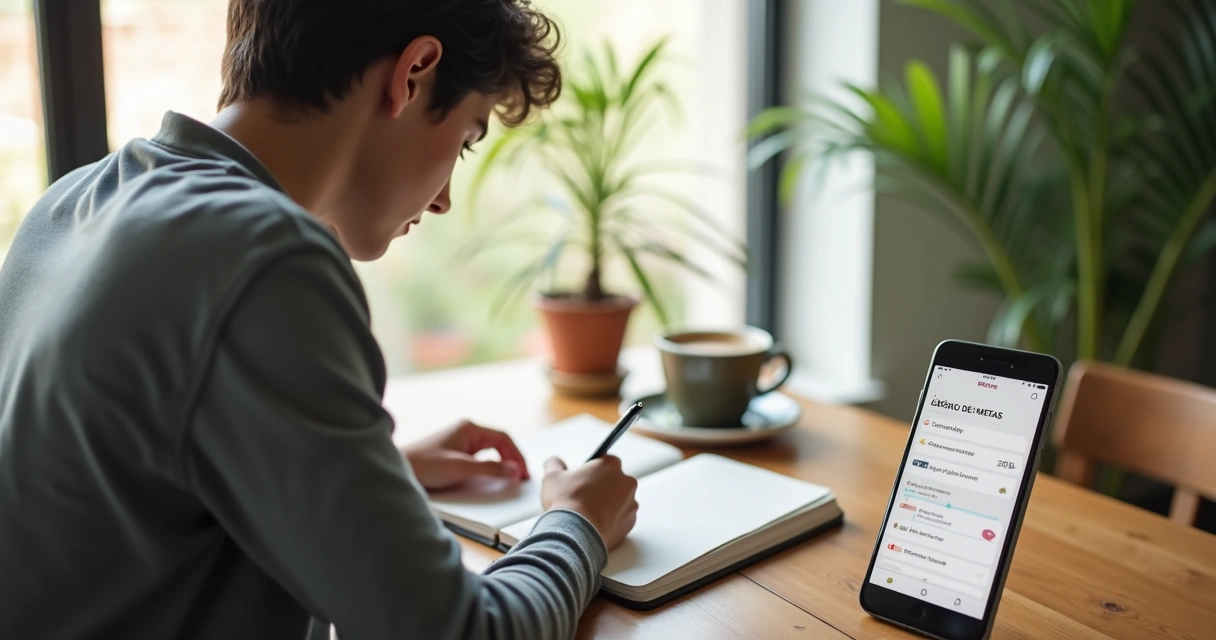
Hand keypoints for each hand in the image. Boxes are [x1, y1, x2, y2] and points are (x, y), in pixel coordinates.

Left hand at [401, 420, 529, 490]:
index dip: (517, 456)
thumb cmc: (425, 465)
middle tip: (521, 478)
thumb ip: (490, 469)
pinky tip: (492, 476)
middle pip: (499, 443)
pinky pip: (480, 457)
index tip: (523, 473)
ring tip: (510, 478)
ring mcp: (460, 441)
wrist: (399, 469)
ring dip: (502, 463)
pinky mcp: (455, 452)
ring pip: (490, 450)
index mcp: (470, 428)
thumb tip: (515, 470)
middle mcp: (467, 431)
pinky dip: (490, 466)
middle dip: (512, 459)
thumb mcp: (461, 468)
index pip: (503, 438)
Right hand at [541, 456, 638, 549]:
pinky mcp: (631, 522)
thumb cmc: (566, 502)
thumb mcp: (553, 477)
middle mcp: (627, 481)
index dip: (593, 471)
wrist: (576, 535)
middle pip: (615, 481)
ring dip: (608, 504)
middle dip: (603, 487)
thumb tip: (554, 461)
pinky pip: (621, 518)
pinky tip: (596, 525)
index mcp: (611, 465)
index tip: (583, 479)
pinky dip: (611, 520)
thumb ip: (554, 464)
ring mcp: (631, 503)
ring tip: (589, 514)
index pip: (605, 461)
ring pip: (620, 500)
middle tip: (584, 498)